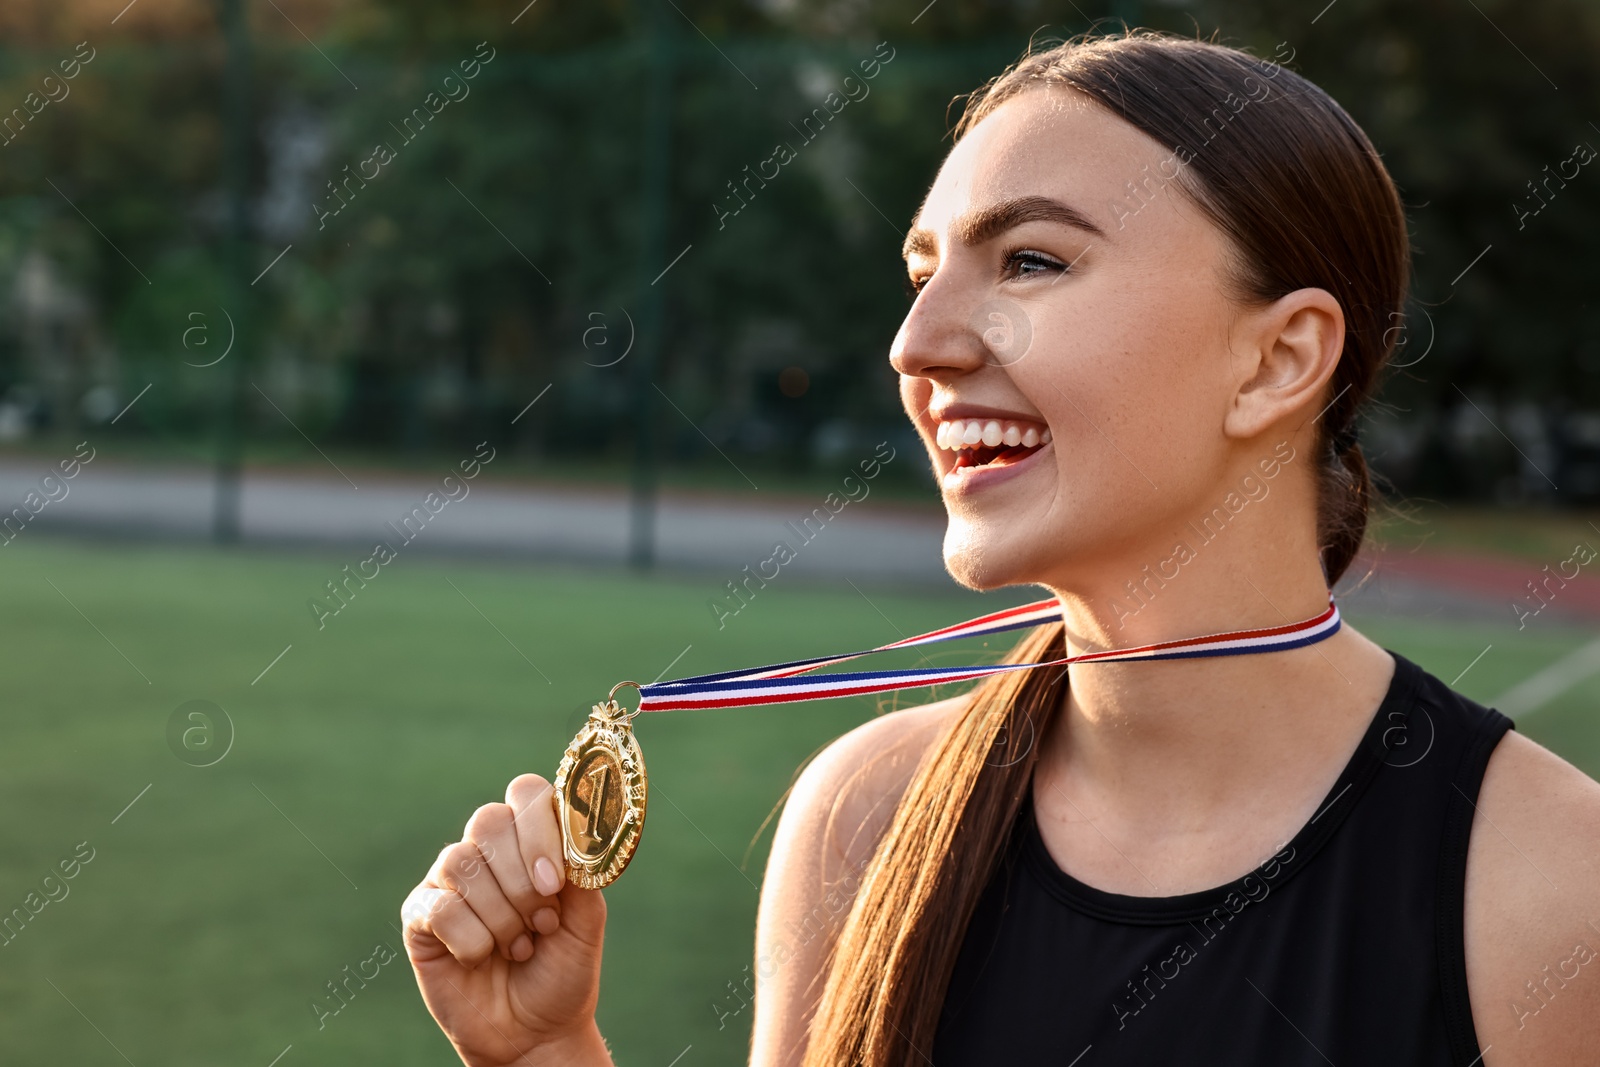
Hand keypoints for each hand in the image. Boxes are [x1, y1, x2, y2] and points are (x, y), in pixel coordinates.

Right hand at [403, 774, 610, 1066]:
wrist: (534, 1031)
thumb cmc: (561, 970)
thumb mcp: (586, 919)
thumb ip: (582, 869)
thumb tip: (573, 830)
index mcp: (530, 840)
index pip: (526, 793)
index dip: (539, 829)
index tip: (555, 880)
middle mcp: (487, 852)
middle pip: (488, 820)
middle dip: (521, 878)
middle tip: (542, 920)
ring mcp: (450, 880)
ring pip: (461, 863)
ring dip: (501, 915)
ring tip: (518, 946)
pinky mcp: (421, 915)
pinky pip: (440, 907)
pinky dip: (470, 939)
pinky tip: (481, 958)